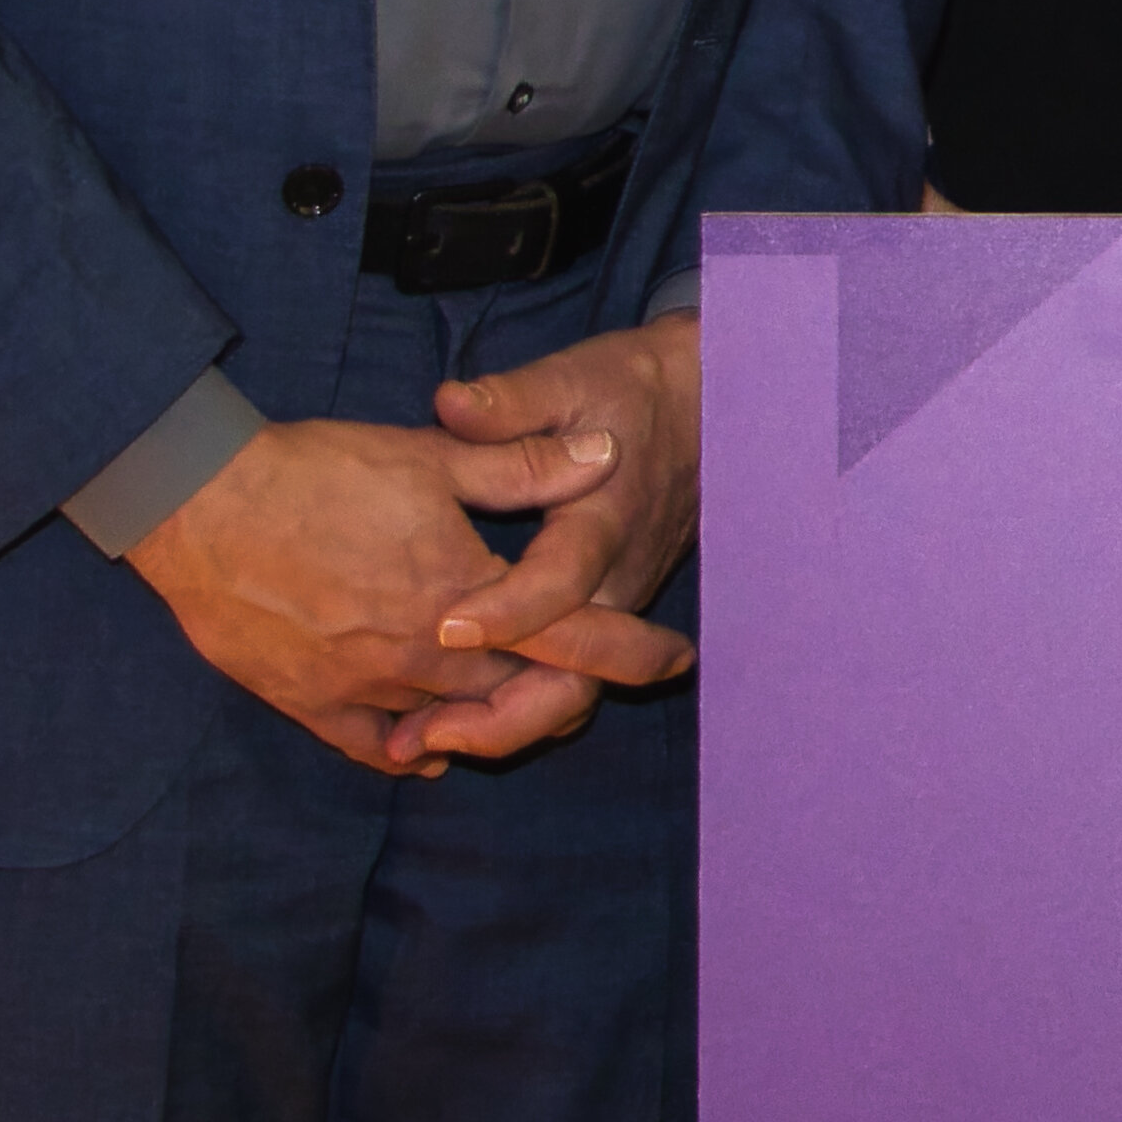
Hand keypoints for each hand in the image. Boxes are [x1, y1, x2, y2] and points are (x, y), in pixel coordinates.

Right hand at [128, 407, 655, 775]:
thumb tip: (603, 455)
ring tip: (526, 706)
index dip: (631, 649)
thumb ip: (522, 466)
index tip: (676, 660)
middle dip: (567, 691)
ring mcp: (365, 687)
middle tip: (599, 683)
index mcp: (463, 591)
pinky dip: (415, 749)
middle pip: (520, 693)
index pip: (571, 635)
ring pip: (455, 724)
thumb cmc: (314, 471)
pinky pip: (378, 747)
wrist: (196, 504)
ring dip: (496, 719)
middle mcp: (423, 653)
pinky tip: (434, 744)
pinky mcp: (311, 704)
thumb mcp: (428, 456)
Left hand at [419, 314, 707, 764]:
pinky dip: (510, 711)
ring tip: (417, 742)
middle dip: (503, 715)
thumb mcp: (572, 379)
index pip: (563, 581)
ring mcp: (614, 606)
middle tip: (423, 732)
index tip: (447, 627)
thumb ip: (512, 403)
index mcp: (603, 520)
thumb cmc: (627, 390)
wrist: (704, 410)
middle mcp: (615, 580)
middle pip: (576, 676)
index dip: (509, 611)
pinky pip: (565, 683)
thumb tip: (453, 406)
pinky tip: (442, 719)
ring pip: (570, 693)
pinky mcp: (603, 617)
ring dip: (500, 726)